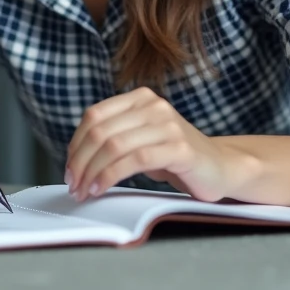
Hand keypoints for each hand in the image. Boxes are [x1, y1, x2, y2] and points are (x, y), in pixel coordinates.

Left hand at [66, 87, 228, 202]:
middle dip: (80, 161)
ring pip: (114, 145)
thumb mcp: (140, 140)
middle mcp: (154, 106)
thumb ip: (114, 138)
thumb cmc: (175, 158)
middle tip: (73, 185)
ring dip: (92, 172)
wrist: (220, 167)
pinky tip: (101, 188)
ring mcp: (168, 125)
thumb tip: (75, 158)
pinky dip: (111, 176)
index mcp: (141, 99)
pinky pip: (135, 160)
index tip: (69, 169)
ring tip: (84, 191)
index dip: (75, 144)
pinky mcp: (179, 148)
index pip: (94, 116)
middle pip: (100, 131)